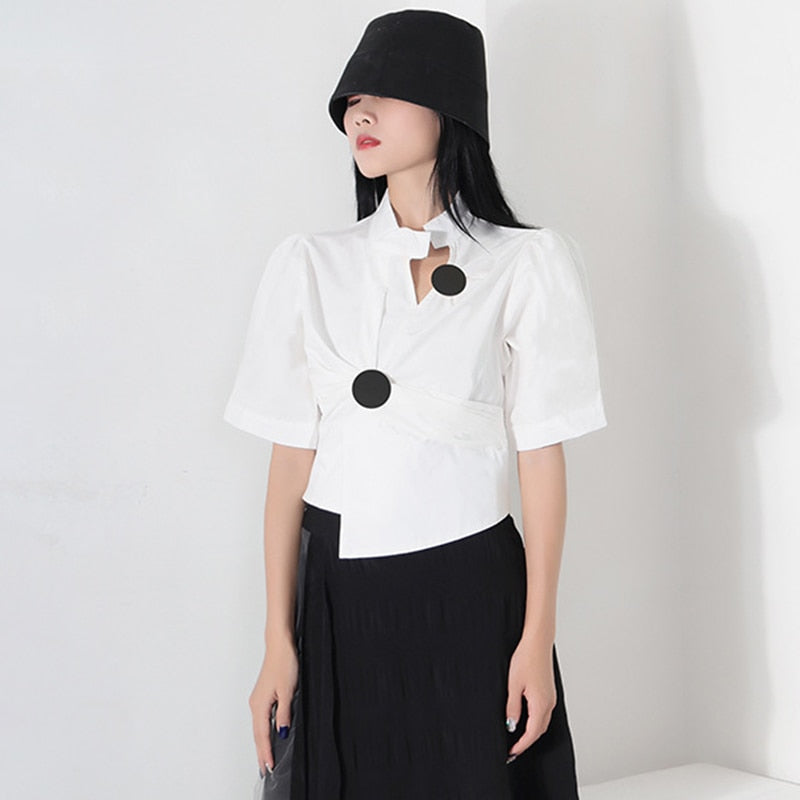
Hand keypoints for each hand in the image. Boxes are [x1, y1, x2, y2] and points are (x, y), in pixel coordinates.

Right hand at [249, 633, 298, 776]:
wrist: (279, 644)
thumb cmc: (284, 662)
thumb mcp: (288, 690)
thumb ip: (284, 713)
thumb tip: (281, 733)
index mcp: (260, 704)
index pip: (263, 735)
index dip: (266, 752)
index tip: (269, 767)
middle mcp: (255, 703)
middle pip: (257, 734)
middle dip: (261, 752)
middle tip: (265, 770)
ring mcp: (257, 699)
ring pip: (259, 727)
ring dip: (261, 743)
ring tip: (265, 758)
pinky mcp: (262, 694)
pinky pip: (261, 718)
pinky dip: (263, 731)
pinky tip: (268, 735)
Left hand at [505, 637, 555, 761]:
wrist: (537, 642)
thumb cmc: (525, 658)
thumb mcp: (513, 685)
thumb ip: (512, 708)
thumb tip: (511, 726)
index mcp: (541, 704)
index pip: (532, 733)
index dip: (521, 745)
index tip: (511, 753)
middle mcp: (549, 703)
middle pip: (539, 731)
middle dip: (526, 741)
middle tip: (512, 748)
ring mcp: (550, 697)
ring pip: (542, 722)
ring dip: (531, 732)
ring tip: (516, 737)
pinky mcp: (548, 691)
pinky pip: (543, 712)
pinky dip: (535, 721)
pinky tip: (524, 719)